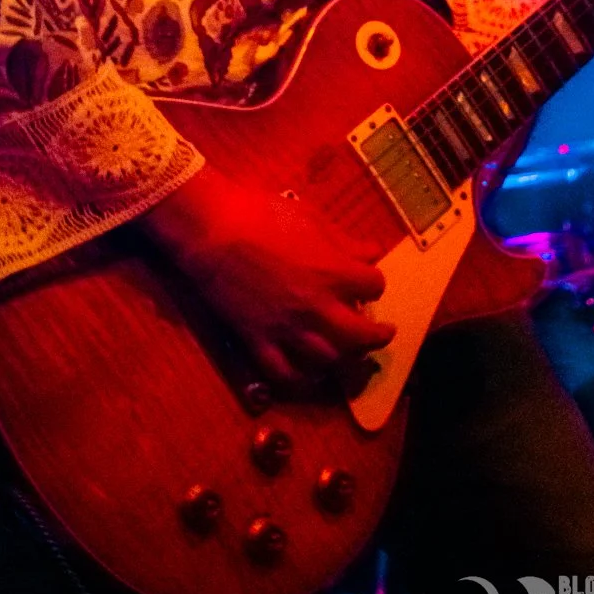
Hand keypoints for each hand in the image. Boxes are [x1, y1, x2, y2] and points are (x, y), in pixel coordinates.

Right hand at [141, 163, 392, 389]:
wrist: (212, 230)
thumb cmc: (261, 213)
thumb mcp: (310, 217)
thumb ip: (344, 240)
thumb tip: (371, 251)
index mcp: (333, 272)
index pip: (374, 286)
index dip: (373, 283)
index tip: (367, 280)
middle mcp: (317, 307)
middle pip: (362, 336)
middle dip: (378, 336)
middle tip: (382, 332)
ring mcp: (288, 329)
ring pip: (329, 359)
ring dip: (344, 356)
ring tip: (348, 350)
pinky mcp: (260, 340)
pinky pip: (287, 374)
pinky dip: (303, 379)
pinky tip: (312, 374)